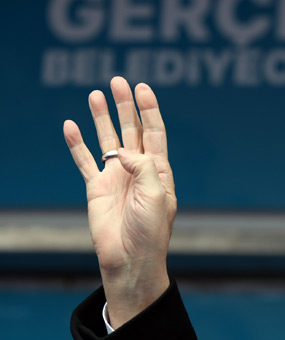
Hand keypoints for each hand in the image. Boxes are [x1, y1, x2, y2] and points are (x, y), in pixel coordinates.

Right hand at [64, 77, 175, 326]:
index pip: (154, 133)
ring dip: (102, 117)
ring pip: (107, 140)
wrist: (130, 258)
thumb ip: (143, 167)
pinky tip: (71, 125)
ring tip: (96, 94)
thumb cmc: (150, 231)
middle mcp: (138, 170)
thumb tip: (122, 150)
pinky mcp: (97, 188)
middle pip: (131, 130)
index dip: (149, 110)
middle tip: (118, 81)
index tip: (143, 89)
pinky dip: (77, 144)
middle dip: (126, 106)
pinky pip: (85, 160)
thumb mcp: (157, 196)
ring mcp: (116, 177)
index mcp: (158, 170)